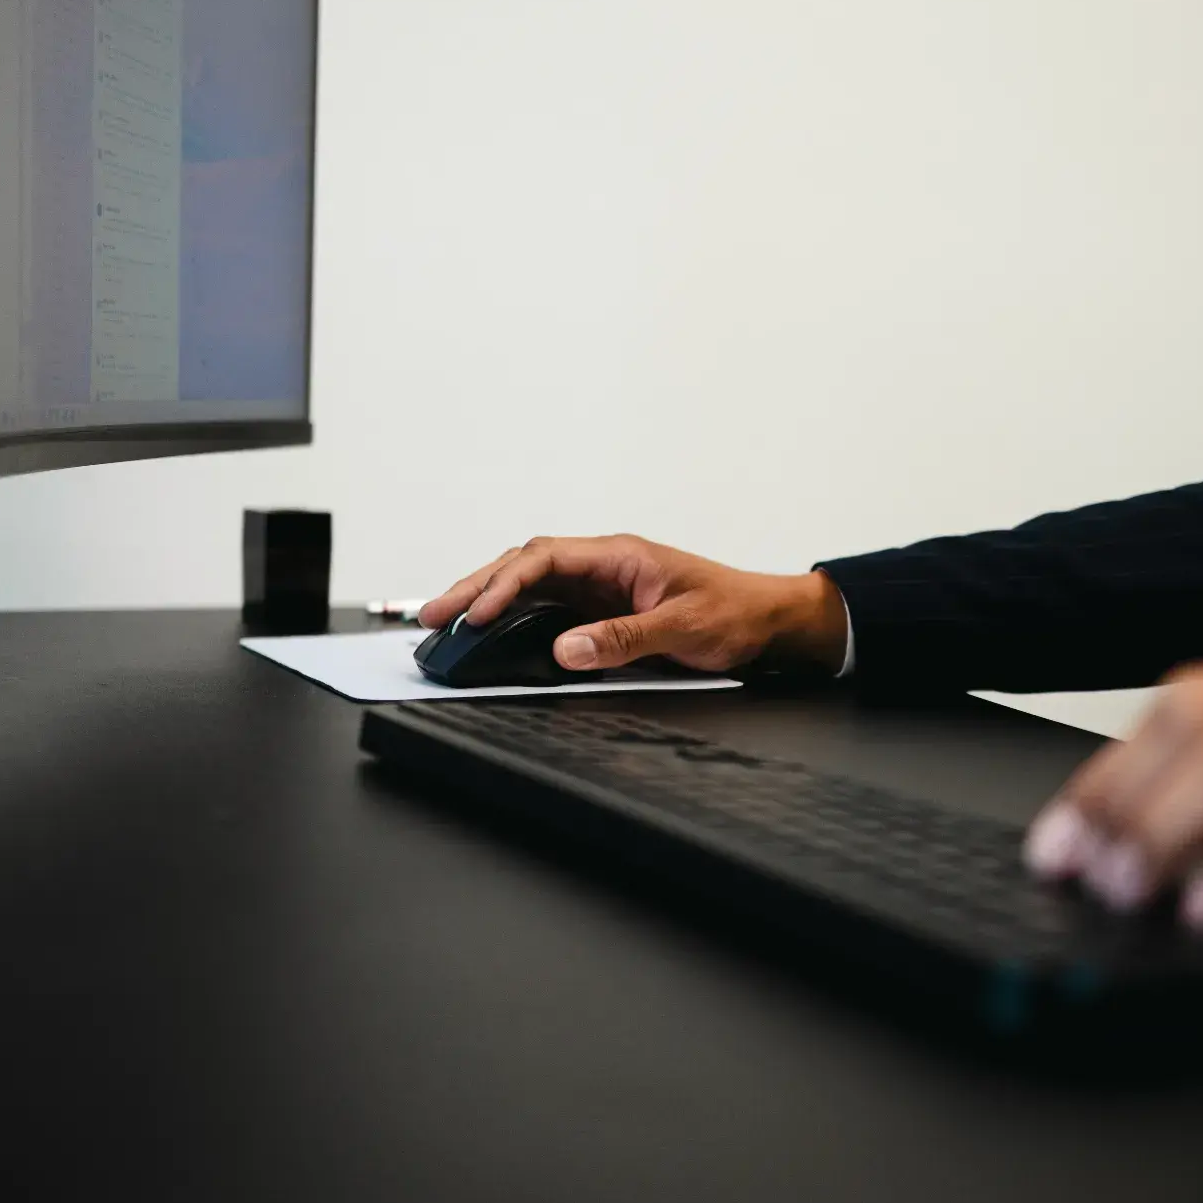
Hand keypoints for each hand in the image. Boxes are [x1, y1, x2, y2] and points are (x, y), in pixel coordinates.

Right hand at [420, 535, 849, 674]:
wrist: (768, 622)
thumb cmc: (734, 612)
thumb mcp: (682, 627)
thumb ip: (623, 639)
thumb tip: (565, 648)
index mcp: (618, 554)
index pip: (544, 557)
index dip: (504, 584)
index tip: (477, 613)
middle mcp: (602, 565)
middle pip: (523, 566)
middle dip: (475, 588)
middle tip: (434, 615)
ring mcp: (598, 588)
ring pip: (528, 586)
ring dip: (487, 601)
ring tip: (446, 624)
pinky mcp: (601, 611)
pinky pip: (546, 609)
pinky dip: (512, 619)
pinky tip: (489, 634)